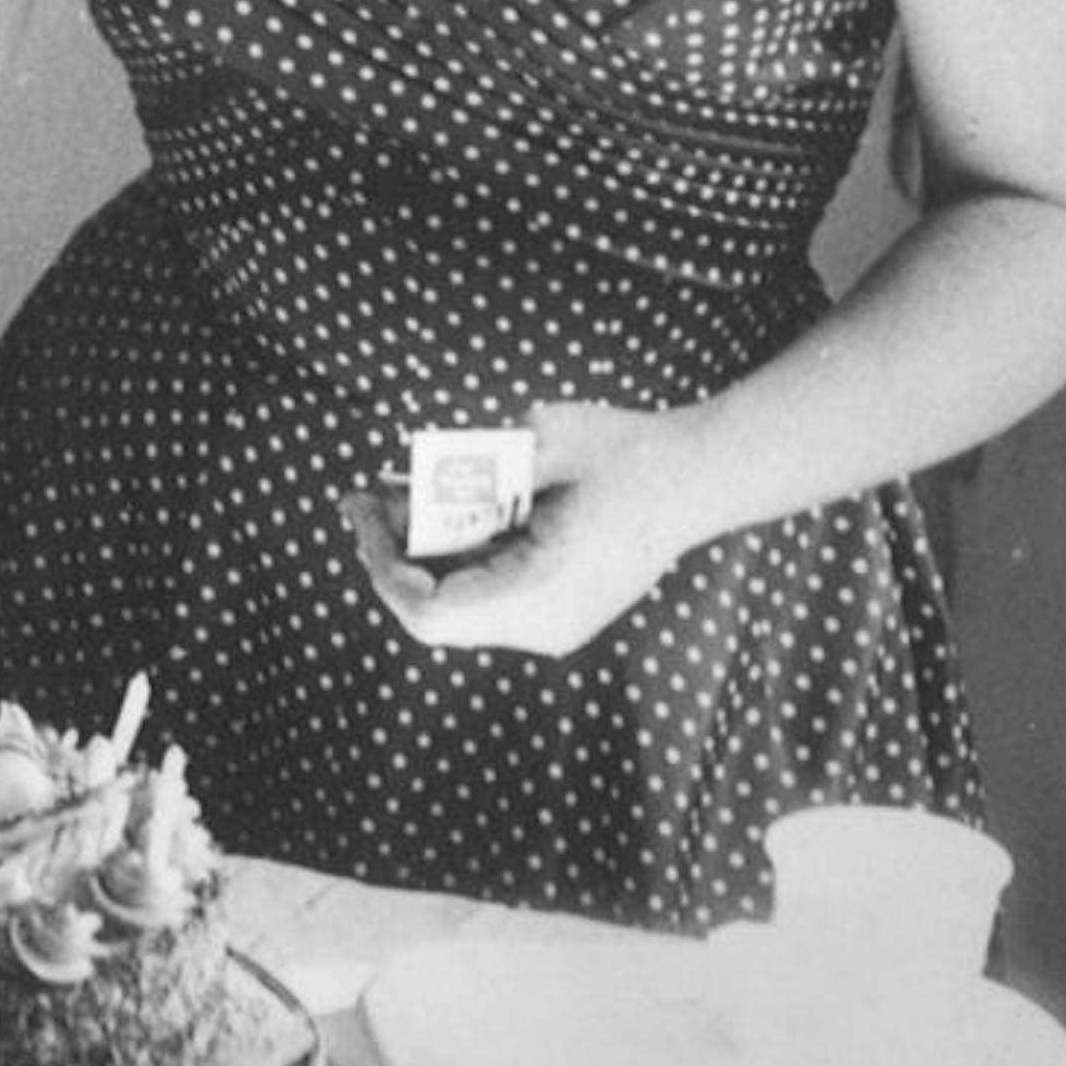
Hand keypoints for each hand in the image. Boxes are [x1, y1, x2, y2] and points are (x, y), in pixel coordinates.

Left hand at [343, 400, 702, 658]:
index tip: (362, 509)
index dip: (383, 565)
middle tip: (363, 499)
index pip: (431, 612)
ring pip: (457, 606)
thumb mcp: (541, 440)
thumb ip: (470, 467)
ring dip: (421, 554)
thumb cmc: (629, 454)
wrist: (703, 476)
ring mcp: (552, 624)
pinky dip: (454, 556)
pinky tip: (439, 509)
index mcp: (541, 592)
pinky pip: (485, 594)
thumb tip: (400, 483)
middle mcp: (543, 625)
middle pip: (436, 616)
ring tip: (393, 495)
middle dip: (392, 557)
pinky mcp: (557, 609)